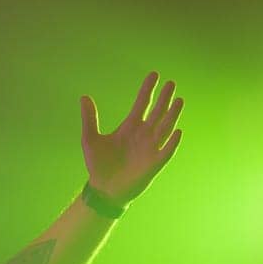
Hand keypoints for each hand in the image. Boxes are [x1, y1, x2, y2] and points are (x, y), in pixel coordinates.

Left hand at [79, 72, 183, 204]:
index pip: (142, 104)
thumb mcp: (90, 139)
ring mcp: (150, 148)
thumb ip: (89, 118)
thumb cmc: (98, 164)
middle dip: (164, 98)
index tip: (154, 74)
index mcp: (129, 127)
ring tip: (178, 100)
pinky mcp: (153, 164)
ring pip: (165, 128)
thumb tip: (84, 97)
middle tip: (171, 83)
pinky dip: (172, 143)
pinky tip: (178, 132)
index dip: (148, 89)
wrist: (103, 189)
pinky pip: (165, 152)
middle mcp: (143, 135)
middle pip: (157, 112)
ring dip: (172, 115)